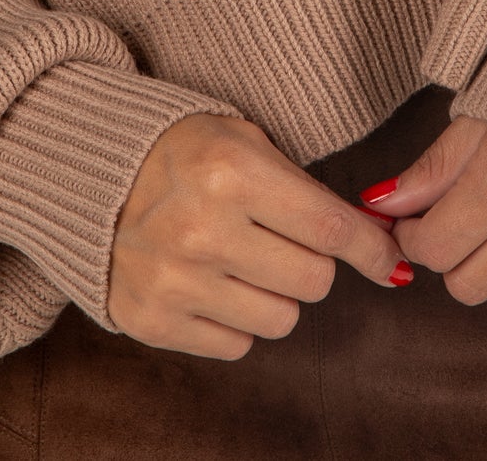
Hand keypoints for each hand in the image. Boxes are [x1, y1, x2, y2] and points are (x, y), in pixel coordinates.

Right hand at [107, 111, 413, 356]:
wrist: (96, 175)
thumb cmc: (186, 152)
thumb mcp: (246, 142)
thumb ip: (309, 191)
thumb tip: (383, 246)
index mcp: (232, 172)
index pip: (330, 229)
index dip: (372, 249)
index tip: (390, 262)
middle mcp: (204, 230)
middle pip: (314, 281)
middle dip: (312, 261)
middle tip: (281, 239)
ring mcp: (175, 280)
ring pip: (281, 319)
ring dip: (275, 294)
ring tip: (244, 261)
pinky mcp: (153, 320)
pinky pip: (237, 345)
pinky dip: (235, 320)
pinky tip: (213, 282)